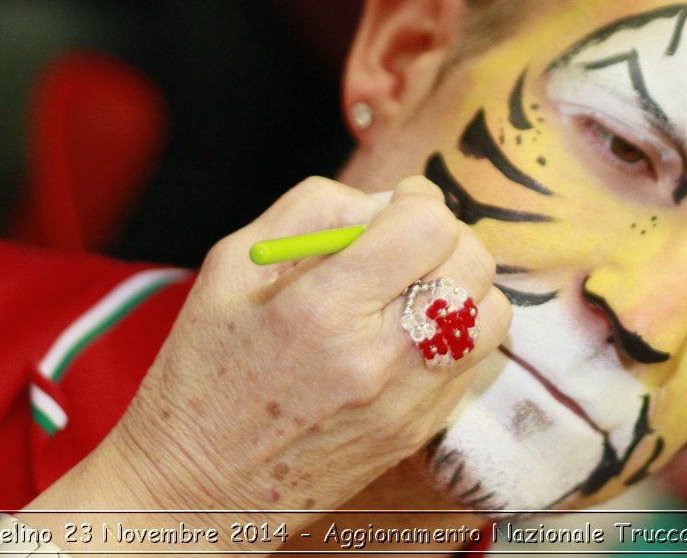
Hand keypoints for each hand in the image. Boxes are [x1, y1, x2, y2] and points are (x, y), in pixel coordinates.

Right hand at [23, 175, 509, 551]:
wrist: (196, 486)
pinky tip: (406, 335)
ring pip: (490, 314)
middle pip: (471, 264)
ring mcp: (405, 403)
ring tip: (414, 289)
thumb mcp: (231, 267)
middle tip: (406, 243)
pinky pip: (473, 361)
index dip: (417, 201)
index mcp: (321, 309)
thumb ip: (311, 211)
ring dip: (461, 287)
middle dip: (444, 238)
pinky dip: (455, 335)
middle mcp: (375, 358)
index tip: (396, 207)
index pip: (427, 228)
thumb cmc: (203, 370)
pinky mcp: (418, 433)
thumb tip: (382, 201)